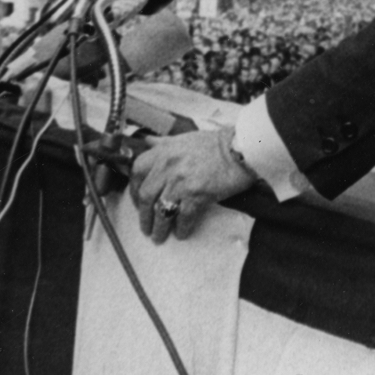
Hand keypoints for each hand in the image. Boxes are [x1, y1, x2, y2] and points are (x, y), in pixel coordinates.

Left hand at [129, 128, 256, 241]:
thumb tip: (150, 142)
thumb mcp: (185, 138)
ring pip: (161, 210)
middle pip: (145, 195)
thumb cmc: (217, 144)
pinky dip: (181, 228)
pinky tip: (182, 233)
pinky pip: (183, 217)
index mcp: (164, 151)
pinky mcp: (197, 194)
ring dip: (158, 227)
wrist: (241, 149)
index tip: (137, 201)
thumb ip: (165, 143)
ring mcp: (181, 181)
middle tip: (146, 226)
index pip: (137, 171)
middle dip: (143, 215)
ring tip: (159, 237)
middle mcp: (168, 165)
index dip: (133, 189)